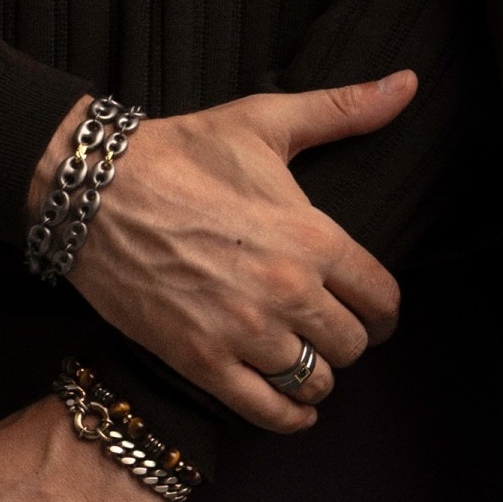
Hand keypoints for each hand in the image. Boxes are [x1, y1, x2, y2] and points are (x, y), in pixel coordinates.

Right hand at [30, 73, 415, 431]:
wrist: (95, 190)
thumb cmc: (178, 153)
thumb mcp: (264, 122)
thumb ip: (342, 110)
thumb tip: (407, 83)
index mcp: (313, 237)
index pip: (382, 298)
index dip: (382, 311)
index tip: (371, 313)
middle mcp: (287, 291)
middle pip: (350, 345)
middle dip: (345, 341)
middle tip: (327, 333)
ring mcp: (242, 331)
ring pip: (313, 381)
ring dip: (315, 377)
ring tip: (303, 363)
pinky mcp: (200, 360)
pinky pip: (266, 411)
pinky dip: (289, 417)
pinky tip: (294, 410)